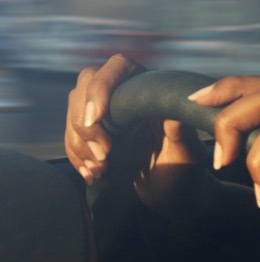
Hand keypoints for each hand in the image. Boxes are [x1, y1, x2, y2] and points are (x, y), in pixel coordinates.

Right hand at [65, 54, 208, 213]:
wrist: (172, 194)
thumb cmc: (184, 171)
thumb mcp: (187, 155)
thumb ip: (181, 136)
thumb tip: (173, 115)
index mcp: (150, 90)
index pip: (119, 67)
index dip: (101, 86)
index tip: (97, 118)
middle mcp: (126, 95)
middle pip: (85, 87)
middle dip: (86, 123)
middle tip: (103, 154)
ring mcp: (107, 114)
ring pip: (74, 113)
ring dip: (79, 144)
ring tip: (101, 170)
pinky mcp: (94, 134)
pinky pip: (71, 136)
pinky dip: (75, 157)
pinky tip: (91, 174)